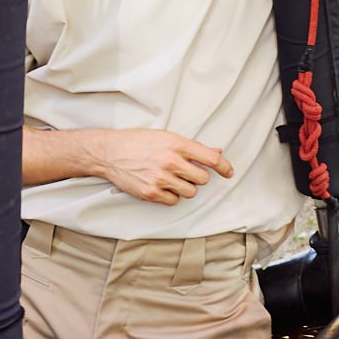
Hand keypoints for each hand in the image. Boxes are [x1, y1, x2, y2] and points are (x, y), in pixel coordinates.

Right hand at [92, 129, 234, 205]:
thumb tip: (216, 152)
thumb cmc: (137, 141)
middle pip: (202, 179)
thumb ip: (192, 147)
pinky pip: (174, 201)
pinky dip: (171, 196)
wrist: (110, 152)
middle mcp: (171, 161)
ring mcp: (161, 178)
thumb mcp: (165, 137)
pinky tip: (160, 185)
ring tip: (170, 178)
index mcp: (176, 144)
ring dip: (184, 187)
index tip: (229, 172)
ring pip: (190, 192)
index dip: (224, 166)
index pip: (211, 158)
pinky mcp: (152, 193)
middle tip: (184, 171)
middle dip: (197, 176)